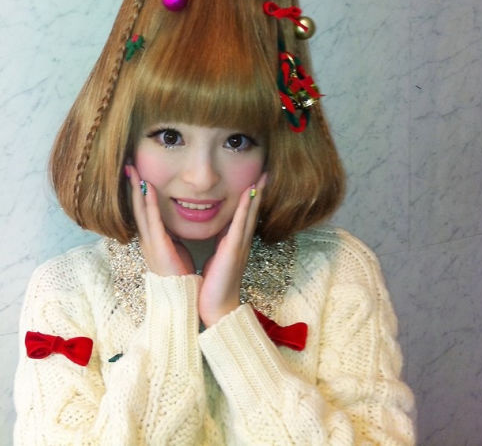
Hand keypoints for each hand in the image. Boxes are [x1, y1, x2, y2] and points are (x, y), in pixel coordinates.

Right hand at [127, 164, 194, 276]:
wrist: (182, 298)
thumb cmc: (180, 275)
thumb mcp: (175, 249)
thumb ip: (172, 235)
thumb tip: (175, 223)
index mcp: (152, 239)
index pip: (142, 210)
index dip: (138, 191)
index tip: (137, 173)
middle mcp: (147, 239)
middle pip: (136, 206)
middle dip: (132, 185)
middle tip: (128, 165)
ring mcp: (150, 242)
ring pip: (140, 209)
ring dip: (136, 188)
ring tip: (133, 170)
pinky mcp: (158, 246)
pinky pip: (152, 219)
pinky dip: (148, 202)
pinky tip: (147, 187)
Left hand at [198, 172, 267, 327]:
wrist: (218, 308)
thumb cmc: (216, 285)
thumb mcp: (218, 257)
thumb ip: (221, 242)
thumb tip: (221, 230)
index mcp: (236, 243)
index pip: (245, 216)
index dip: (252, 198)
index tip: (256, 181)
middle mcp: (241, 242)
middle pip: (253, 212)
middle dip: (259, 192)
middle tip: (266, 173)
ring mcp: (239, 246)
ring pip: (249, 215)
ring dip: (256, 196)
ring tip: (261, 178)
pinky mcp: (233, 250)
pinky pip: (240, 225)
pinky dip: (246, 209)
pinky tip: (249, 195)